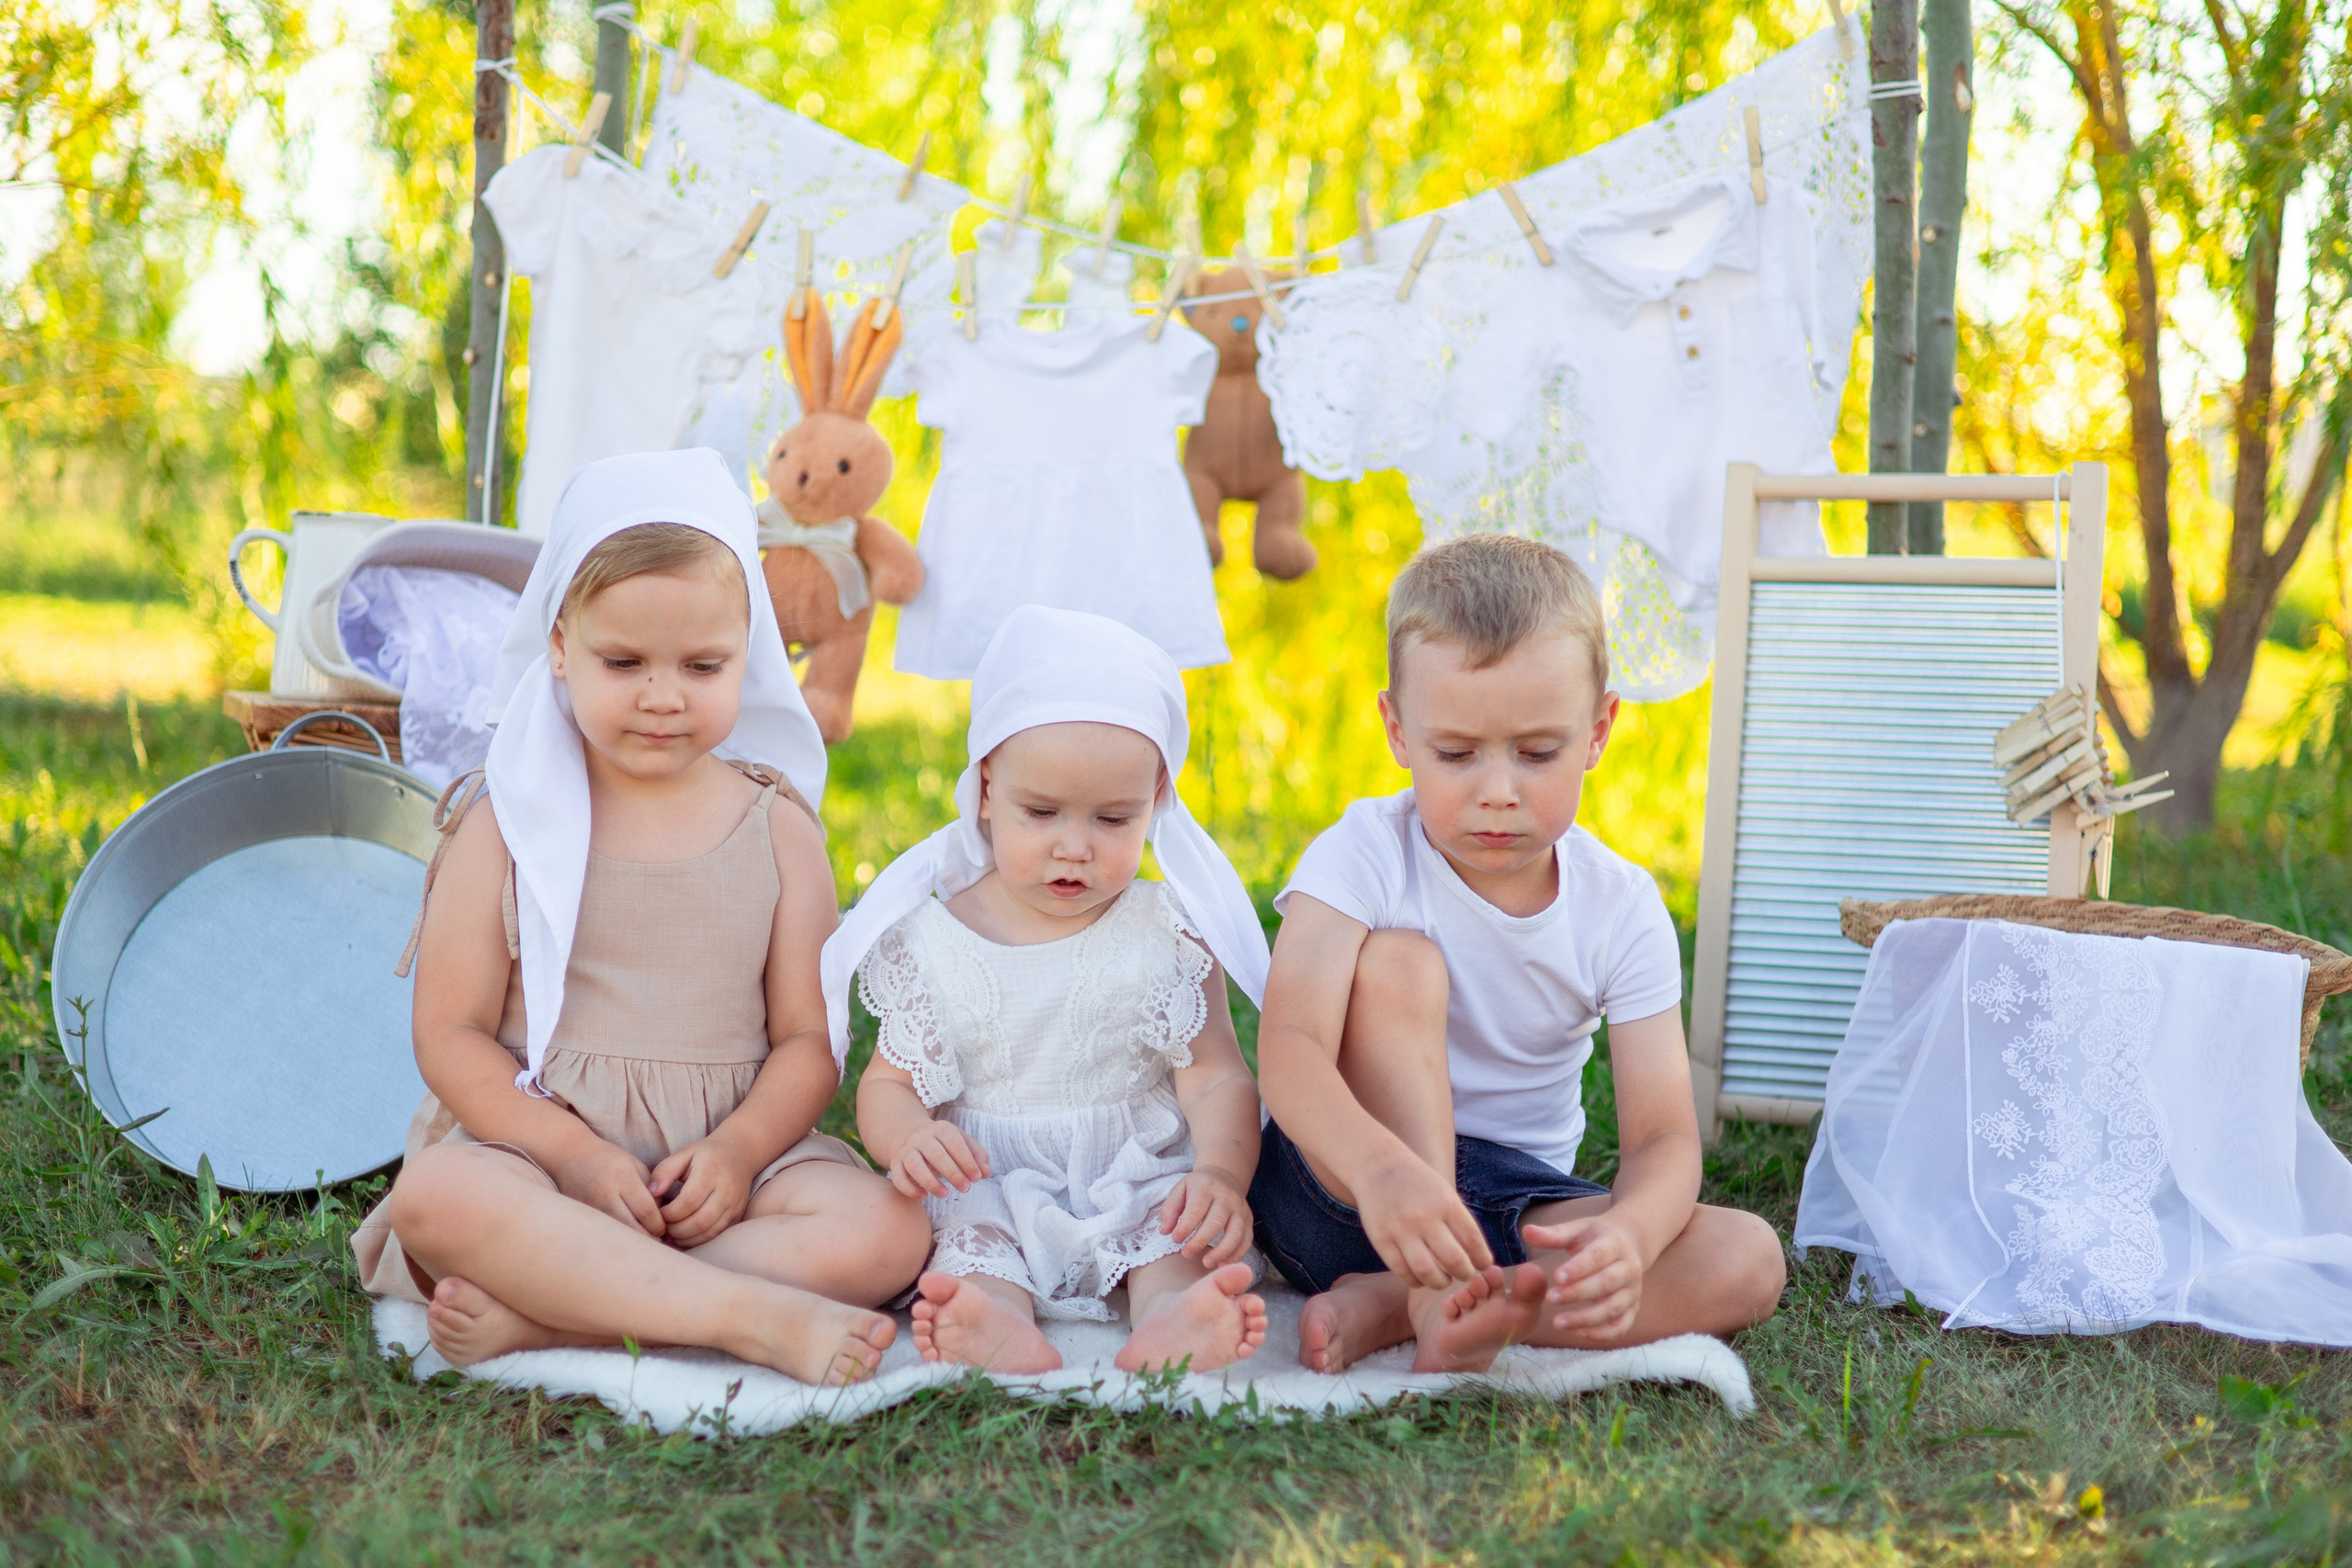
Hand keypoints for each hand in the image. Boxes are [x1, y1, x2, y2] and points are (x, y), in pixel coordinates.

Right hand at [550, 1138, 664, 1239]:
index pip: (647, 1212)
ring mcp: (591, 1208)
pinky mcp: (581, 1217)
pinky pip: (602, 1235)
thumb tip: (663, 1220)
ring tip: (641, 1244)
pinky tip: (622, 1240)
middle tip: (656, 1242)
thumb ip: (652, 1192)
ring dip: (631, 1243)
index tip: (664, 1230)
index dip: (659, 1226)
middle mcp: (606, 1195)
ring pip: (617, 1236)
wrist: (570, 1155)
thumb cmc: (610, 1160)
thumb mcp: (636, 1168)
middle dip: (647, 1239)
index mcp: (624, 1179)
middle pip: (632, 1229)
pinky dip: (614, 1240)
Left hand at [649, 1132, 758, 1248]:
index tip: (658, 1213)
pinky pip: (716, 1234)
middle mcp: (726, 1190)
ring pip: (708, 1232)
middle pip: (699, 1221)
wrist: (740, 1154)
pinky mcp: (737, 1215)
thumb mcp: (684, 1154)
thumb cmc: (706, 1155)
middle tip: (662, 1227)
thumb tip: (650, 1193)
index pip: (688, 1202)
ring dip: (685, 1238)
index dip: (669, 1213)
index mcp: (711, 1171)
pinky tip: (685, 1235)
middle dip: (675, 1230)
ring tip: (671, 1233)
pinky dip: (697, 1240)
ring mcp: (734, 1205)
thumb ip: (664, 1171)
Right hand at [887, 1118, 989, 1199]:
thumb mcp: (962, 1142)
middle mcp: (922, 1138)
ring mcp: (907, 1150)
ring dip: (930, 1182)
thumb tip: (986, 1172)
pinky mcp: (895, 1163)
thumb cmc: (944, 1144)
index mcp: (941, 1129)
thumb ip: (976, 1155)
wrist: (910, 1136)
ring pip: (915, 1165)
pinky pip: (898, 1177)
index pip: (955, 1144)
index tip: (977, 1178)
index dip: (967, 1162)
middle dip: (953, 1173)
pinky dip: (909, 1189)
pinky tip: (923, 1196)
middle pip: (936, 1154)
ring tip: (944, 1194)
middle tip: (965, 1188)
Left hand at [1157, 1166, 1253, 1266]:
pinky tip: (1224, 1264)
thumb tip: (1165, 1231)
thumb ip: (1170, 1210)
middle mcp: (1226, 1196)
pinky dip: (1237, 1254)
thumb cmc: (1198, 1187)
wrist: (1224, 1176)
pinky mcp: (1249, 1219)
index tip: (1175, 1240)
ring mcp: (1241, 1208)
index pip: (1196, 1209)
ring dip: (1221, 1251)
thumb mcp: (1180, 1190)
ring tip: (1207, 1263)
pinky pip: (1246, 1239)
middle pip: (1216, 1222)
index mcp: (1206, 1187)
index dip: (1185, 1227)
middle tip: (1187, 1254)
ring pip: (1236, 1232)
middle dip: (1200, 1241)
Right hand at [1354, 1156, 1492, 1290]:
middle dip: (1465, 1274)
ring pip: (1427, 1272)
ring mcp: (1401, 1229)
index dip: (1482, 1259)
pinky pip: (1402, 1271)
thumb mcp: (1444, 1193)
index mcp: (1445, 1203)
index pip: (1473, 1240)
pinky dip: (1416, 1281)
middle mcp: (1424, 1217)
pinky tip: (1421, 1278)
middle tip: (1465, 1275)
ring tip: (1444, 1279)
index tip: (1483, 1264)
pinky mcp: (1381, 1239)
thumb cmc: (1419, 1184)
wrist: (1378, 1165)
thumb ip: (1460, 1222)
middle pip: (1454, 1260)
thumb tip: (1480, 1258)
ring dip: (1441, 1282)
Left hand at [1524, 1214, 1642, 1340]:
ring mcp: (1633, 1290)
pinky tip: (1579, 1333)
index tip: (1556, 1277)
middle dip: (1577, 1294)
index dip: (1578, 1269)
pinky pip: (1622, 1325)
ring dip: (1586, 1318)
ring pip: (1613, 1308)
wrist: (1629, 1244)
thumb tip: (1526, 1231)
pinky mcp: (1633, 1308)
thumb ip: (1553, 1234)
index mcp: (1615, 1244)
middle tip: (1549, 1299)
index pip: (1598, 1257)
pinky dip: (1604, 1333)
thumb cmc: (1595, 1237)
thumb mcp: (1577, 1230)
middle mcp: (1629, 1268)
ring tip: (1557, 1322)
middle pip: (1606, 1284)